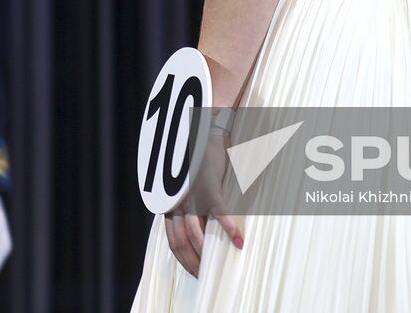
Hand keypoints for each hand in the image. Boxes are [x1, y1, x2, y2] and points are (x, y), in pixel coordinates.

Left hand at [163, 128, 242, 277]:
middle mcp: (178, 203)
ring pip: (194, 234)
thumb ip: (188, 207)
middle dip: (191, 263)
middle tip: (203, 276)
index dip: (183, 260)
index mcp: (171, 204)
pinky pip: (219, 215)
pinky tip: (238, 242)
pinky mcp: (210, 188)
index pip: (173, 241)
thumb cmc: (198, 162)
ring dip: (205, 255)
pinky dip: (229, 230)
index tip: (194, 271)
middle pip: (180, 243)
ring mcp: (192, 196)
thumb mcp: (187, 187)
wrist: (205, 134)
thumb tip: (200, 230)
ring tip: (215, 267)